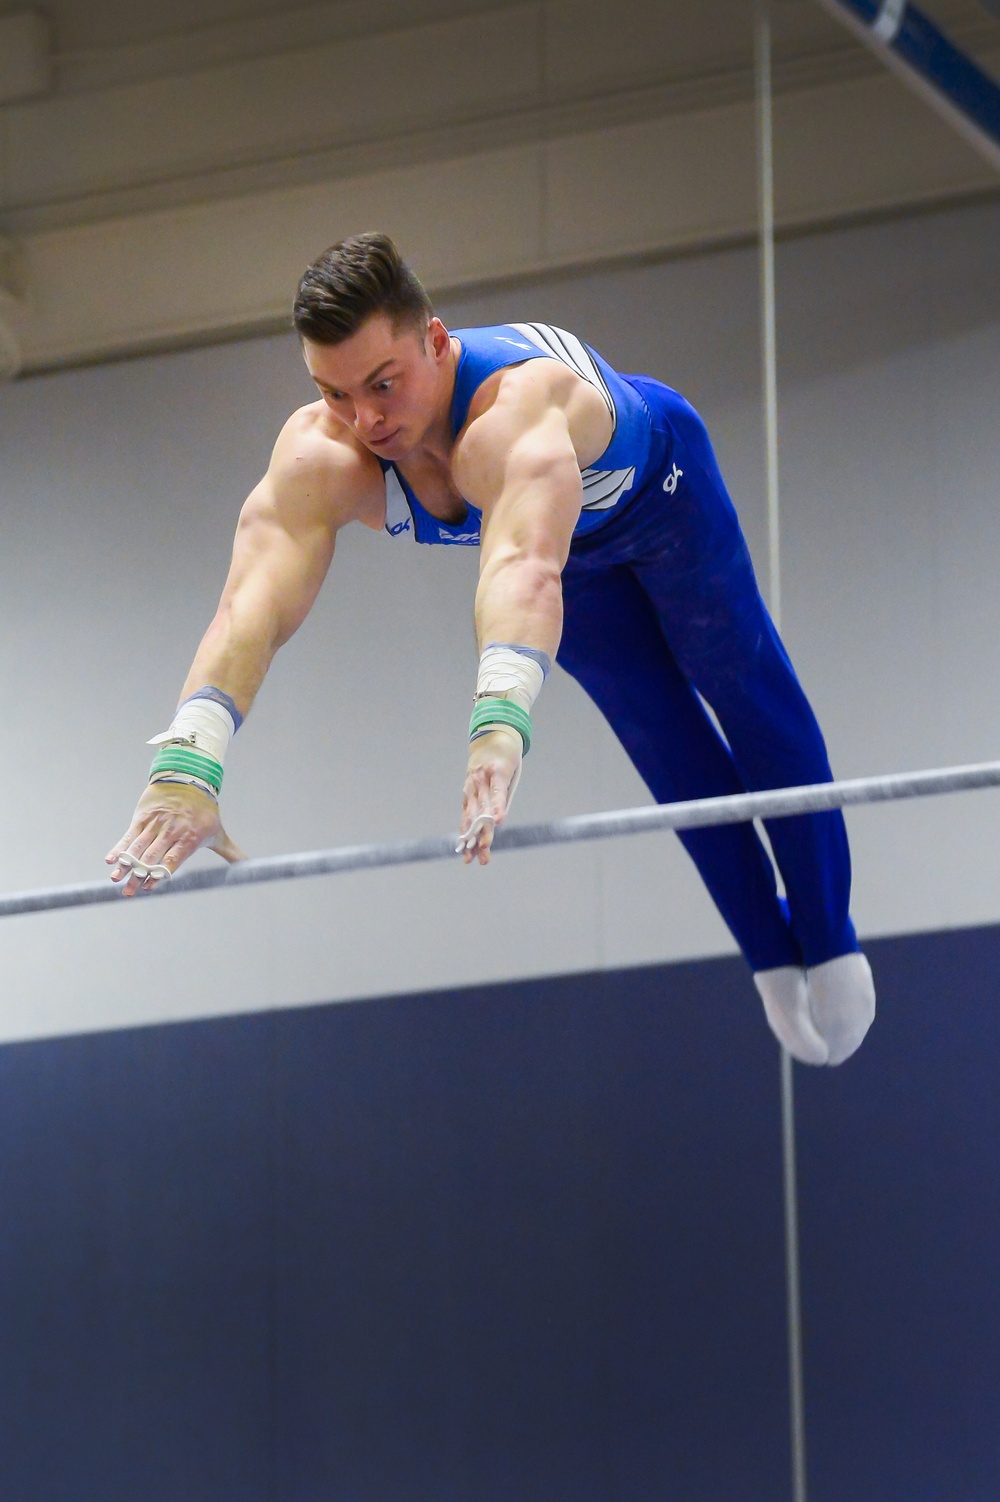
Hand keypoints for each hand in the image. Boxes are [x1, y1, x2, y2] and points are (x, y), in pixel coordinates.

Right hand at [105, 781, 245, 895]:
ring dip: (125, 865)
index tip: (150, 887)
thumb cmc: (205, 811)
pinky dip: (119, 847)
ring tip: (115, 879)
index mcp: (189, 838)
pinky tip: (110, 859)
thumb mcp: (218, 832)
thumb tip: (250, 867)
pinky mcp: (143, 817)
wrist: (188, 778)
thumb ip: (230, 852)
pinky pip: (129, 835)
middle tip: (128, 893)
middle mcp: (171, 831)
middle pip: (152, 857)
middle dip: (139, 876)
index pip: (173, 859)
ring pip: (138, 847)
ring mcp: (156, 824)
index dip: (161, 873)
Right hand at [457, 726, 522, 865]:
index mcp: (498, 770)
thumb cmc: (509, 755)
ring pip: (470, 814)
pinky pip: (465, 811)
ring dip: (470, 837)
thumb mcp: (514, 771)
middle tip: (485, 850)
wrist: (491, 736)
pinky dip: (464, 828)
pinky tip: (464, 846)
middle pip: (482, 809)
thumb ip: (506, 795)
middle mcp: (481, 778)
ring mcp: (471, 784)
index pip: (498, 792)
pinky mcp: (466, 790)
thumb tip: (498, 821)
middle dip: (482, 831)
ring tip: (470, 857)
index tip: (499, 821)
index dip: (498, 807)